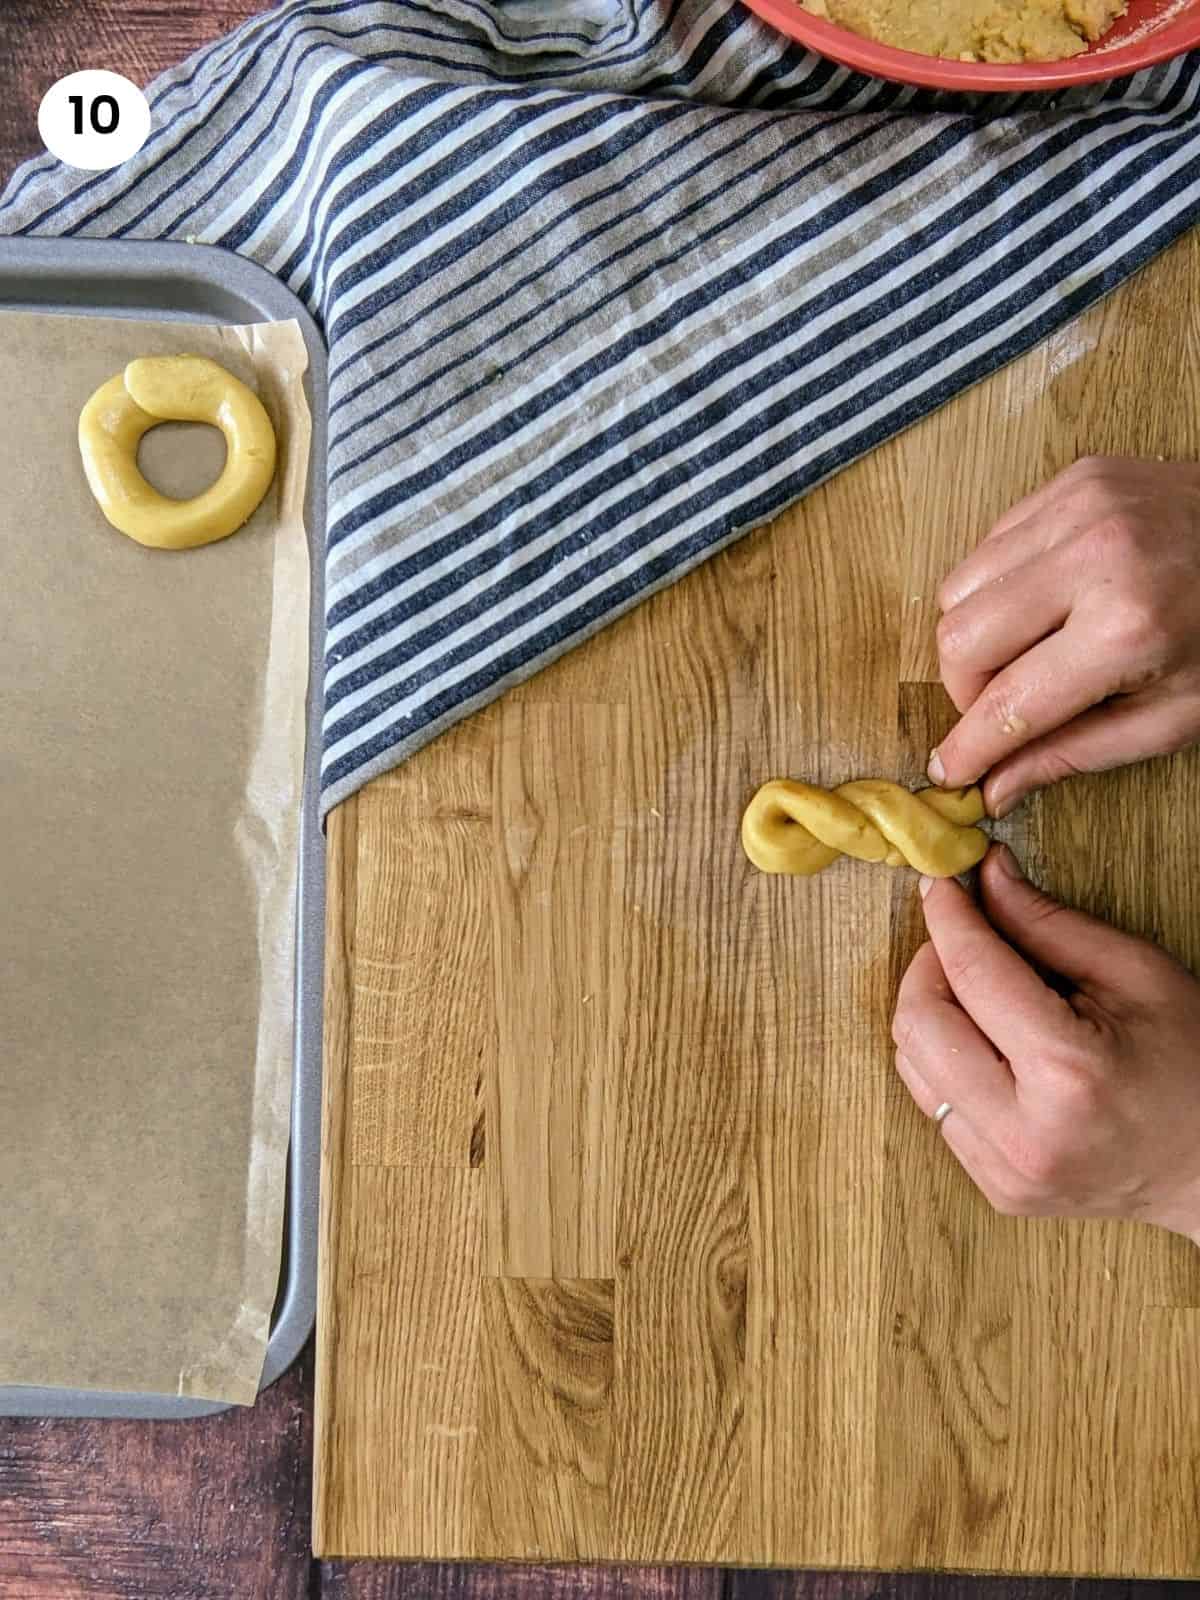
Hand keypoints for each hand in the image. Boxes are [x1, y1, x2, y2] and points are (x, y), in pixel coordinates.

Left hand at [891, 844, 1199, 1241]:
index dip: (949, 918)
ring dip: (934, 1013)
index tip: (939, 886)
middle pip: (919, 1023)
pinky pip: (935, 1104)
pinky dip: (947, 1060)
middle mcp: (1024, 1132)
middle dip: (929, 965)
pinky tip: (991, 1045)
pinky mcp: (996, 1188)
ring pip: (913, 1065)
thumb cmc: (1191, 1065)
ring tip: (983, 995)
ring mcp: (1006, 1171)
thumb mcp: (1135, 975)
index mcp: (1067, 1073)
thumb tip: (986, 876)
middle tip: (964, 940)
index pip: (973, 974)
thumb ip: (1048, 922)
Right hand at [928, 457, 1199, 816]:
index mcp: (1127, 630)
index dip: (968, 746)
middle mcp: (1095, 559)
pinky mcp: (1072, 480)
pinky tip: (1041, 603)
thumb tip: (998, 787)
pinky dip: (996, 587)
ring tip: (1024, 651)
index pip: (1009, 702)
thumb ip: (1078, 752)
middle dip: (965, 689)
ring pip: (960, 590)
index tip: (949, 770)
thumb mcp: (1174, 715)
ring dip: (975, 636)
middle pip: (961, 639)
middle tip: (999, 706)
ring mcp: (1079, 508)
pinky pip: (988, 545)